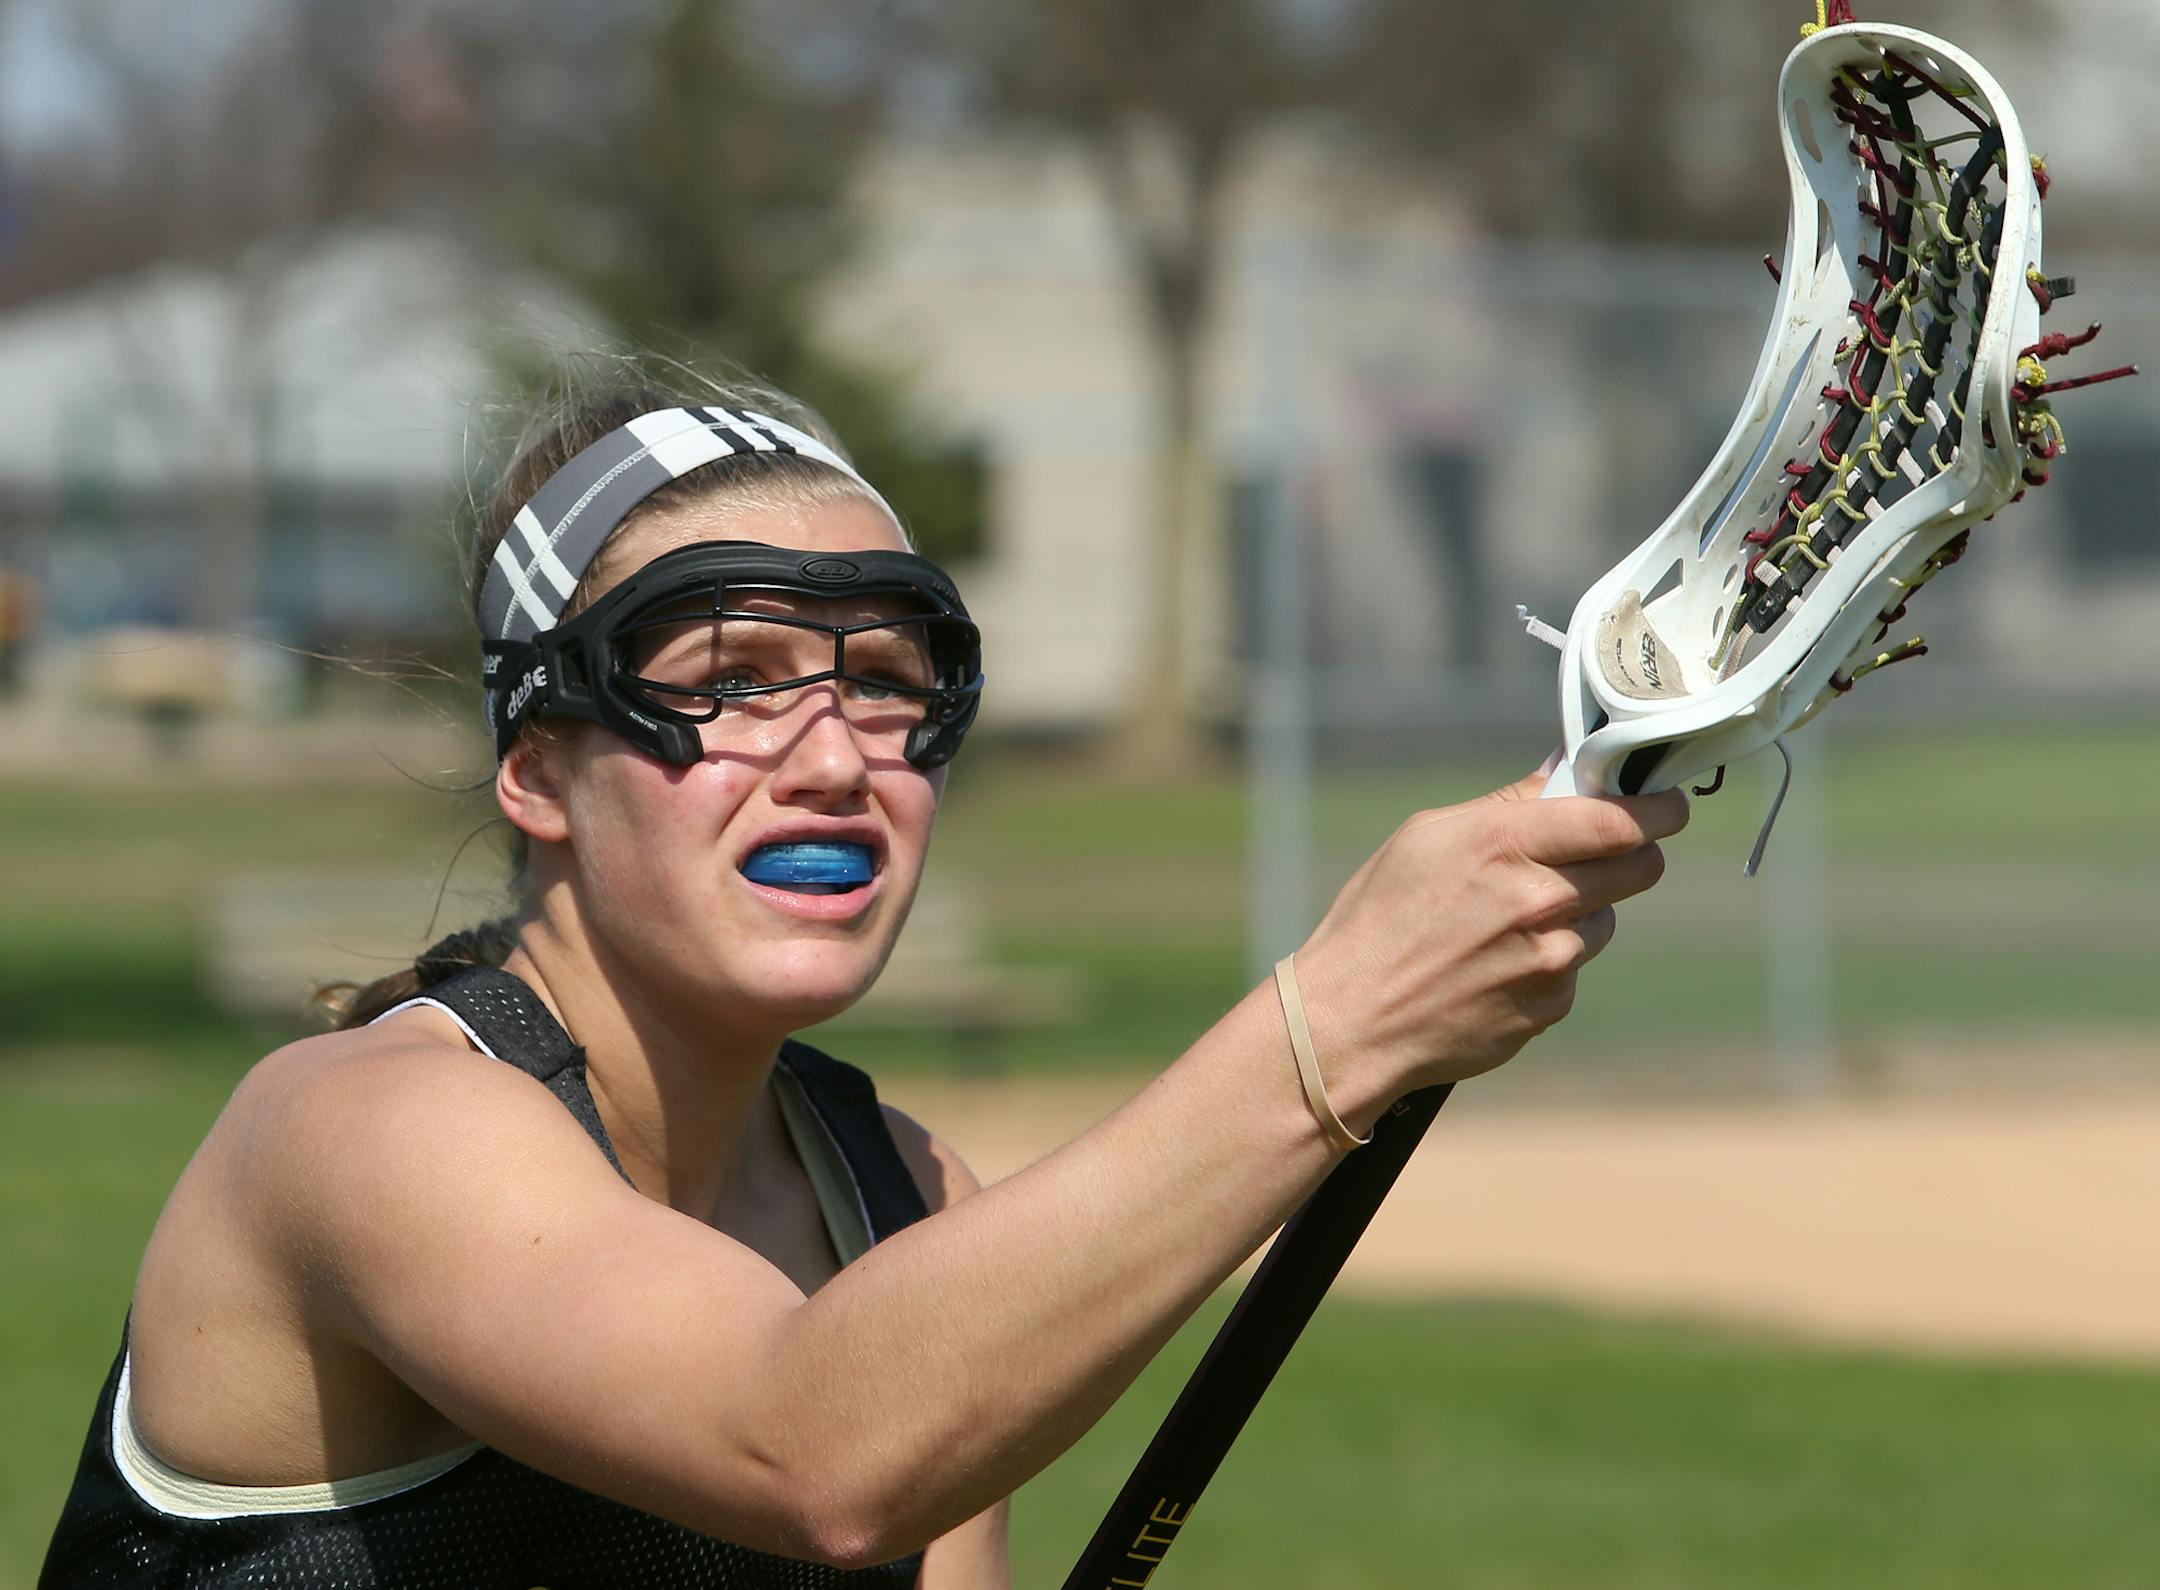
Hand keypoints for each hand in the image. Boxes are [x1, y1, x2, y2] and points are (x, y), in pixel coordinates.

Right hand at [1293, 765, 1687, 1096]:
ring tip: (1512, 921)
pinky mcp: (1551, 1006)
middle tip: (1609, 852)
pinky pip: (1574, 968)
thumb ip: (1506, 804)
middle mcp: (1538, 901)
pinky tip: (1495, 964)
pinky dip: (1550, 960)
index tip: (1669, 804)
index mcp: (1503, 844)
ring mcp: (1551, 960)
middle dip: (1633, 853)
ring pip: (1604, 919)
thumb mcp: (1426, 838)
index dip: (1657, 808)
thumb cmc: (1377, 920)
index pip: (1617, 818)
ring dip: (1581, 912)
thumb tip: (1565, 769)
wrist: (1352, 1022)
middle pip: (1639, 867)